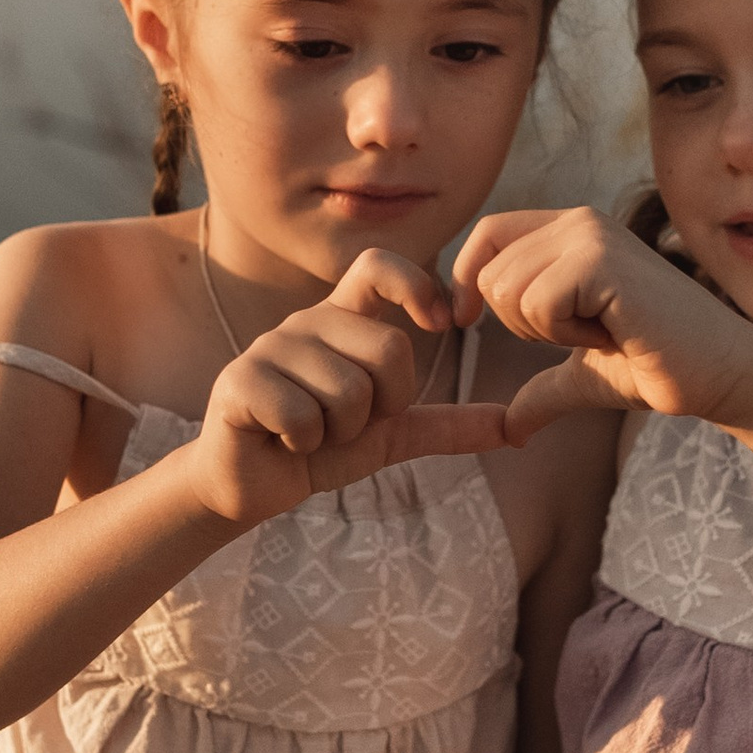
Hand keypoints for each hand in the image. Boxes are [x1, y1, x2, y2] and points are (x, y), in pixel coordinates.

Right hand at [187, 251, 509, 528]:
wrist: (249, 487)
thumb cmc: (318, 451)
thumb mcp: (391, 438)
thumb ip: (445, 425)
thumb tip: (511, 427)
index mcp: (341, 322)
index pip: (379, 265)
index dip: (416, 285)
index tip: (441, 325)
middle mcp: (306, 323)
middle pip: (388, 349)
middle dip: (384, 406)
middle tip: (347, 423)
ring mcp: (269, 349)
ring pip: (348, 390)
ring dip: (340, 433)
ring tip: (312, 434)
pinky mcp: (240, 382)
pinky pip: (304, 415)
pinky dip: (304, 443)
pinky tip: (284, 441)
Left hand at [455, 208, 752, 437]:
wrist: (719, 373)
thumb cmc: (658, 367)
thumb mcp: (585, 375)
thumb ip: (542, 390)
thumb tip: (507, 430)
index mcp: (572, 232)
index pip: (488, 235)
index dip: (465, 278)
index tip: (465, 320)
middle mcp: (580, 221)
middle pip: (490, 274)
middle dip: (519, 324)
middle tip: (584, 333)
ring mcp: (593, 236)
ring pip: (508, 290)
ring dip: (547, 331)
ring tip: (603, 330)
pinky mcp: (604, 261)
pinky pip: (539, 303)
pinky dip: (568, 334)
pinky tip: (614, 331)